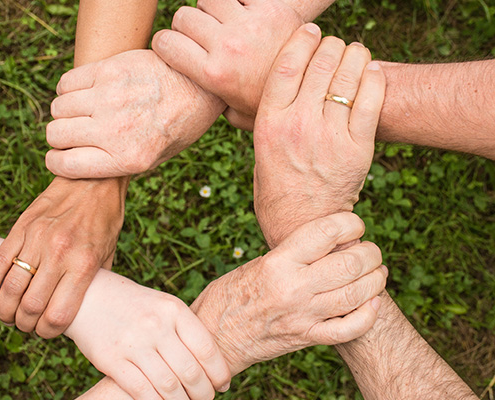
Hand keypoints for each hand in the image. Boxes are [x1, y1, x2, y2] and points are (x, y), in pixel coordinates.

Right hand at [0, 177, 126, 337]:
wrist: (93, 180)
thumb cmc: (105, 220)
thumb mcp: (109, 254)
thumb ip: (94, 282)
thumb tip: (83, 310)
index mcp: (84, 264)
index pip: (58, 315)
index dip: (48, 332)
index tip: (47, 332)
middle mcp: (59, 253)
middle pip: (30, 306)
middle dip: (25, 325)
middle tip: (27, 325)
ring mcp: (37, 239)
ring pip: (10, 288)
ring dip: (5, 311)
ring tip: (9, 315)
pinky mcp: (21, 227)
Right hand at [45, 49, 224, 178]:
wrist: (200, 87)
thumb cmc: (177, 126)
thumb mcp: (154, 159)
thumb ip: (116, 164)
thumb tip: (77, 164)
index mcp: (127, 159)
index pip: (64, 165)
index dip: (57, 161)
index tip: (61, 156)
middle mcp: (116, 130)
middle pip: (56, 134)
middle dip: (60, 137)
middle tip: (75, 133)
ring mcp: (110, 98)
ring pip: (58, 107)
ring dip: (65, 112)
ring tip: (84, 111)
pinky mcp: (109, 70)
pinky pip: (66, 83)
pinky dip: (69, 89)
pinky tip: (86, 92)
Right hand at [65, 269, 230, 399]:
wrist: (88, 296)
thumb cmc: (134, 305)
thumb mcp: (163, 305)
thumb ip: (184, 329)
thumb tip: (212, 363)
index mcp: (173, 309)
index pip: (206, 348)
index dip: (219, 372)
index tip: (222, 384)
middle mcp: (156, 325)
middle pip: (190, 372)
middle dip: (203, 393)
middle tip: (205, 398)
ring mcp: (133, 343)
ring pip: (169, 386)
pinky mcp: (112, 360)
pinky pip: (142, 391)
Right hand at [152, 0, 302, 129]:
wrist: (315, 87)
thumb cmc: (270, 104)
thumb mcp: (235, 114)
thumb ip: (210, 103)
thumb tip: (191, 98)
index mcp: (213, 74)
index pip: (165, 43)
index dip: (166, 43)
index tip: (174, 48)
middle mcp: (227, 46)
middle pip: (184, 17)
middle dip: (188, 26)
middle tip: (203, 37)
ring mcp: (249, 25)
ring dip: (212, 9)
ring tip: (224, 23)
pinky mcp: (270, 8)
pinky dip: (238, 1)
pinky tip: (246, 14)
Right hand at [191, 213, 386, 373]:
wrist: (215, 337)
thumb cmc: (231, 294)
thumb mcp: (257, 264)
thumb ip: (292, 255)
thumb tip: (329, 243)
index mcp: (277, 262)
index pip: (326, 232)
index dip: (350, 223)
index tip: (355, 224)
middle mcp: (293, 288)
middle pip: (350, 263)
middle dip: (370, 253)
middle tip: (371, 250)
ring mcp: (302, 315)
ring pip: (356, 294)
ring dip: (375, 280)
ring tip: (377, 272)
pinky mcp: (306, 338)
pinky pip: (349, 329)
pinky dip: (368, 315)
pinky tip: (372, 303)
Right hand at [253, 24, 385, 247]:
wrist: (302, 225)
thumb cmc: (276, 187)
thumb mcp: (259, 149)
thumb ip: (262, 117)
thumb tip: (261, 88)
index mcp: (269, 123)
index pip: (287, 64)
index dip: (302, 40)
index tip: (311, 31)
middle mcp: (298, 125)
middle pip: (320, 64)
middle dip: (331, 45)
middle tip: (335, 45)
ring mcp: (329, 136)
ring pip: (348, 76)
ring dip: (355, 55)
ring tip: (355, 53)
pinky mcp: (357, 149)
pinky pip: (371, 99)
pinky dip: (374, 78)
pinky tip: (371, 72)